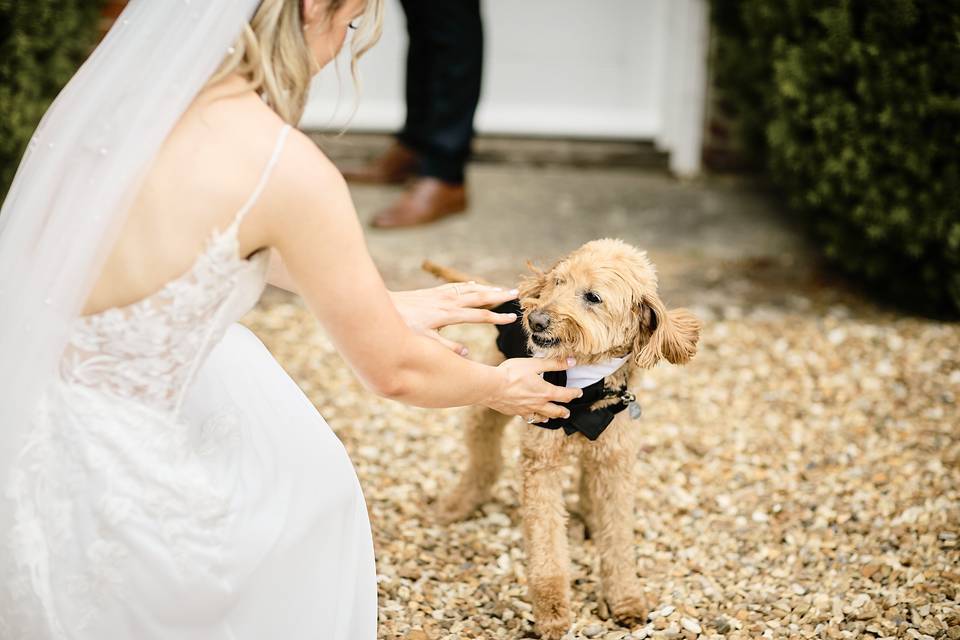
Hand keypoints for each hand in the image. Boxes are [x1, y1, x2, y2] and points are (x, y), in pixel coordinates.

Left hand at [391, 282, 518, 354]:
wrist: (383, 307)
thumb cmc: (401, 326)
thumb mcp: (423, 341)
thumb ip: (445, 348)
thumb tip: (466, 354)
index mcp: (449, 315)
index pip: (479, 315)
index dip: (498, 317)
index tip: (513, 318)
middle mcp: (448, 302)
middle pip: (479, 297)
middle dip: (499, 295)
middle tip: (516, 293)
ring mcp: (440, 295)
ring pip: (469, 289)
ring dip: (487, 288)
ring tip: (502, 289)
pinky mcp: (432, 292)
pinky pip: (456, 287)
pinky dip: (468, 285)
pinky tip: (474, 284)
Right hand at [483, 356, 582, 419]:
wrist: (491, 387)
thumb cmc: (512, 373)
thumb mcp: (535, 364)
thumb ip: (554, 364)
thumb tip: (571, 361)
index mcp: (546, 392)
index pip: (565, 395)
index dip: (574, 393)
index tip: (579, 392)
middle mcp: (538, 404)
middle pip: (555, 410)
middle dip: (563, 411)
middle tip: (568, 412)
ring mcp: (526, 410)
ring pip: (542, 417)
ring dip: (549, 417)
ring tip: (552, 417)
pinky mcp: (515, 412)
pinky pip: (527, 417)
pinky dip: (533, 417)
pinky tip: (531, 416)